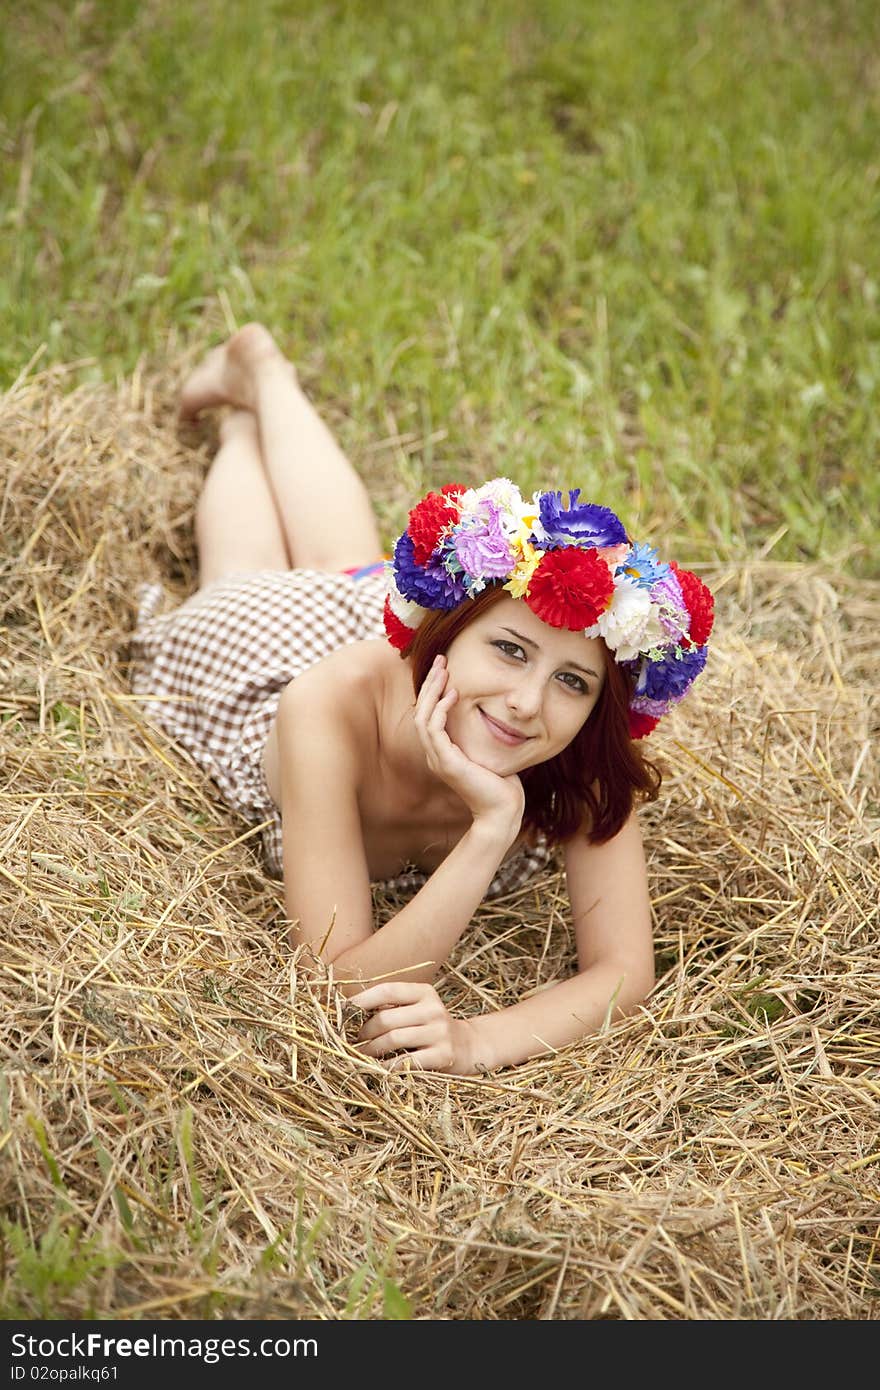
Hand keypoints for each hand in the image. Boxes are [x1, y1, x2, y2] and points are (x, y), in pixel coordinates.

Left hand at [349, 981, 479, 1074]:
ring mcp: (440, 1032)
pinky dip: (387, 1067)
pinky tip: (378, 1069)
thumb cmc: (431, 1027)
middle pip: (386, 1018)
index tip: (345, 1011)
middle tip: (353, 1041)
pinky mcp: (443, 1055)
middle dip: (363, 1032)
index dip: (362, 1000)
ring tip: (360, 1055)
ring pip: (393, 1039)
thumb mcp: (417, 1009)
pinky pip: (405, 1062)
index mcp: (425, 992)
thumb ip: (391, 1006)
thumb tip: (349, 1012)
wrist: (468, 1047)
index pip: (388, 990)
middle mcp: (434, 1009)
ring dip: (370, 1050)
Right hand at [415, 655, 524, 834]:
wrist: (503, 811)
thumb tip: (493, 716)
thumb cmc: (501, 784)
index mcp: (441, 752)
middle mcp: (434, 755)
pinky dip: (440, 709)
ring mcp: (438, 759)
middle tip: (441, 660)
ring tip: (444, 671)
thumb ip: (482, 736)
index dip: (433, 691)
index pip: (428, 715)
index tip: (445, 669)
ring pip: (423, 717)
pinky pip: (434, 730)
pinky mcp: (447, 762)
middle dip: (429, 684)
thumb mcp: (488, 752)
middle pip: (420, 711)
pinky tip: (453, 694)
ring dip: (432, 691)